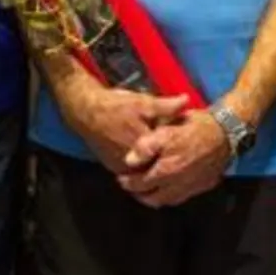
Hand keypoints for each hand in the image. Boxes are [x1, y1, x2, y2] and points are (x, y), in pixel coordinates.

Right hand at [60, 80, 190, 173]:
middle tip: (181, 157)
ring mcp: (122, 167)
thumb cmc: (116, 106)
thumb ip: (166, 106)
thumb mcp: (143, 102)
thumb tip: (187, 100)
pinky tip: (151, 161)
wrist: (86, 112)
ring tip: (168, 161)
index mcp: (143, 145)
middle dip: (168, 163)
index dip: (179, 151)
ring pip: (145, 173)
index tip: (189, 147)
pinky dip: (143, 169)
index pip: (167, 154)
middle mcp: (132, 161)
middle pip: (157, 167)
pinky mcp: (114, 168)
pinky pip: (133, 174)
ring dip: (155, 168)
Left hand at [117, 110, 232, 207]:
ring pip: (167, 201)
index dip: (127, 182)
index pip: (140, 185)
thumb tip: (129, 161)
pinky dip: (171, 195)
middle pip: (151, 198)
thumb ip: (146, 146)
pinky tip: (169, 186)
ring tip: (148, 189)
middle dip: (139, 194)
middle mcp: (177, 184)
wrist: (226, 132)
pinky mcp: (203, 186)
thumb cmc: (194, 128)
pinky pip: (182, 197)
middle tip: (132, 185)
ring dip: (154, 197)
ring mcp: (191, 187)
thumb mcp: (167, 130)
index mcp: (166, 171)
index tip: (121, 177)